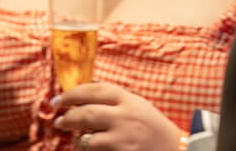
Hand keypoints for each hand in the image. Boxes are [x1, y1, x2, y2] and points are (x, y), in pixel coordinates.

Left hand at [52, 82, 183, 149]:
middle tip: (58, 121)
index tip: (57, 101)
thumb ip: (111, 98)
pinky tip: (87, 148)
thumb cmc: (152, 126)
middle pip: (86, 114)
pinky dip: (88, 150)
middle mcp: (126, 117)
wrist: (178, 150)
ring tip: (75, 139)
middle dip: (67, 118)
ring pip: (88, 139)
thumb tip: (78, 93)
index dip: (70, 94)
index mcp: (128, 99)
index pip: (92, 91)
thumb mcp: (136, 104)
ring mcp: (125, 139)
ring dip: (77, 139)